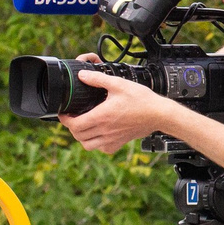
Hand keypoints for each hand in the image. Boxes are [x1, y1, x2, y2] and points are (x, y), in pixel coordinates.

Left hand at [58, 65, 182, 154]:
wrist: (159, 114)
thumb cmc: (141, 99)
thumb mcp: (118, 84)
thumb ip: (98, 79)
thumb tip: (82, 75)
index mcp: (102, 116)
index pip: (74, 124)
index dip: (64, 119)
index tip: (64, 113)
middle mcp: (105, 131)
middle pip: (78, 136)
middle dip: (71, 127)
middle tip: (72, 117)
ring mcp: (112, 139)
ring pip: (87, 145)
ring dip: (81, 137)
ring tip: (84, 126)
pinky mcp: (119, 143)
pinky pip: (101, 149)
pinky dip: (96, 143)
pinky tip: (99, 134)